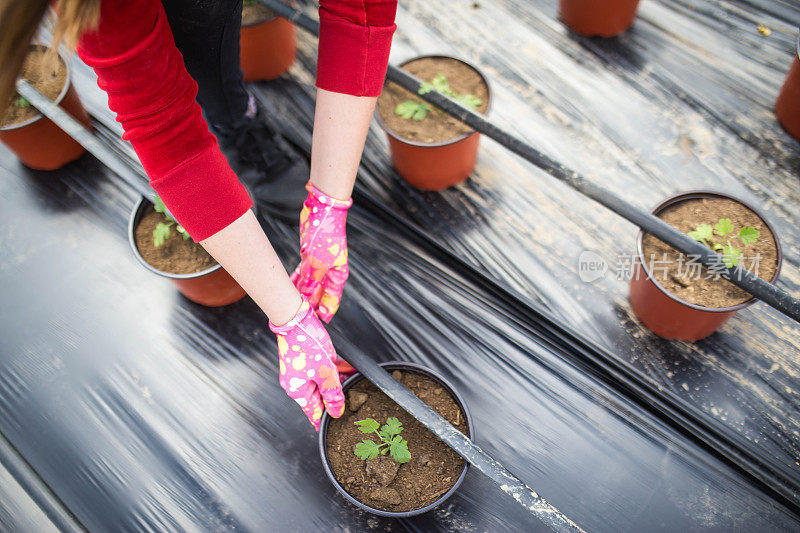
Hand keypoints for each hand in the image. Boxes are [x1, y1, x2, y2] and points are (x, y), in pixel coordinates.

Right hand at [269, 297, 344, 430]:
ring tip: (354, 381)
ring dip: (339, 382)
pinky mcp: (307, 360)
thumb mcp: (324, 372)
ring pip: (324, 383)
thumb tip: (337, 412)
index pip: (314, 413)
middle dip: (338, 397)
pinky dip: (335, 371)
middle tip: (354, 400)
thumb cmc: (305, 344)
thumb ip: (333, 392)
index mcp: (298, 391)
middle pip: (321, 397)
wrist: (295, 318)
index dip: (327, 421)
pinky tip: (349, 368)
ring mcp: (302, 371)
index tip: (337, 429)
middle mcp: (298, 383)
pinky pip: (323, 370)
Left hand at [290, 181, 350, 321]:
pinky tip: (287, 287)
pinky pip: (302, 274)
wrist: (324, 212)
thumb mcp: (317, 263)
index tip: (314, 325)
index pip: (331, 301)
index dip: (323, 314)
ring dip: (300, 294)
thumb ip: (311, 282)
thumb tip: (305, 299)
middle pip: (319, 295)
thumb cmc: (326, 236)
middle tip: (298, 319)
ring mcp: (320, 265)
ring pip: (309, 285)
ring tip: (289, 305)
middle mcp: (330, 273)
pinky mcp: (310, 257)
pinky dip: (296, 281)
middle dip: (310, 306)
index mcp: (338, 277)